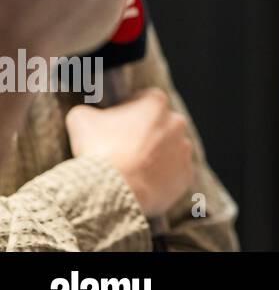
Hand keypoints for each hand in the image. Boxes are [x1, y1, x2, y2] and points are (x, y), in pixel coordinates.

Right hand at [65, 87, 193, 216]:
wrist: (113, 189)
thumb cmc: (99, 149)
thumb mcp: (81, 120)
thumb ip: (87, 111)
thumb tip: (86, 113)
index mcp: (156, 103)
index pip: (143, 101)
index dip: (127, 112)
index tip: (114, 126)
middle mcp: (177, 122)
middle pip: (159, 125)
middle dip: (143, 135)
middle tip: (121, 150)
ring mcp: (183, 149)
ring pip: (168, 150)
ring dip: (154, 157)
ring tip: (130, 171)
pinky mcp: (185, 174)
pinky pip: (173, 175)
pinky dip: (160, 179)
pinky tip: (141, 185)